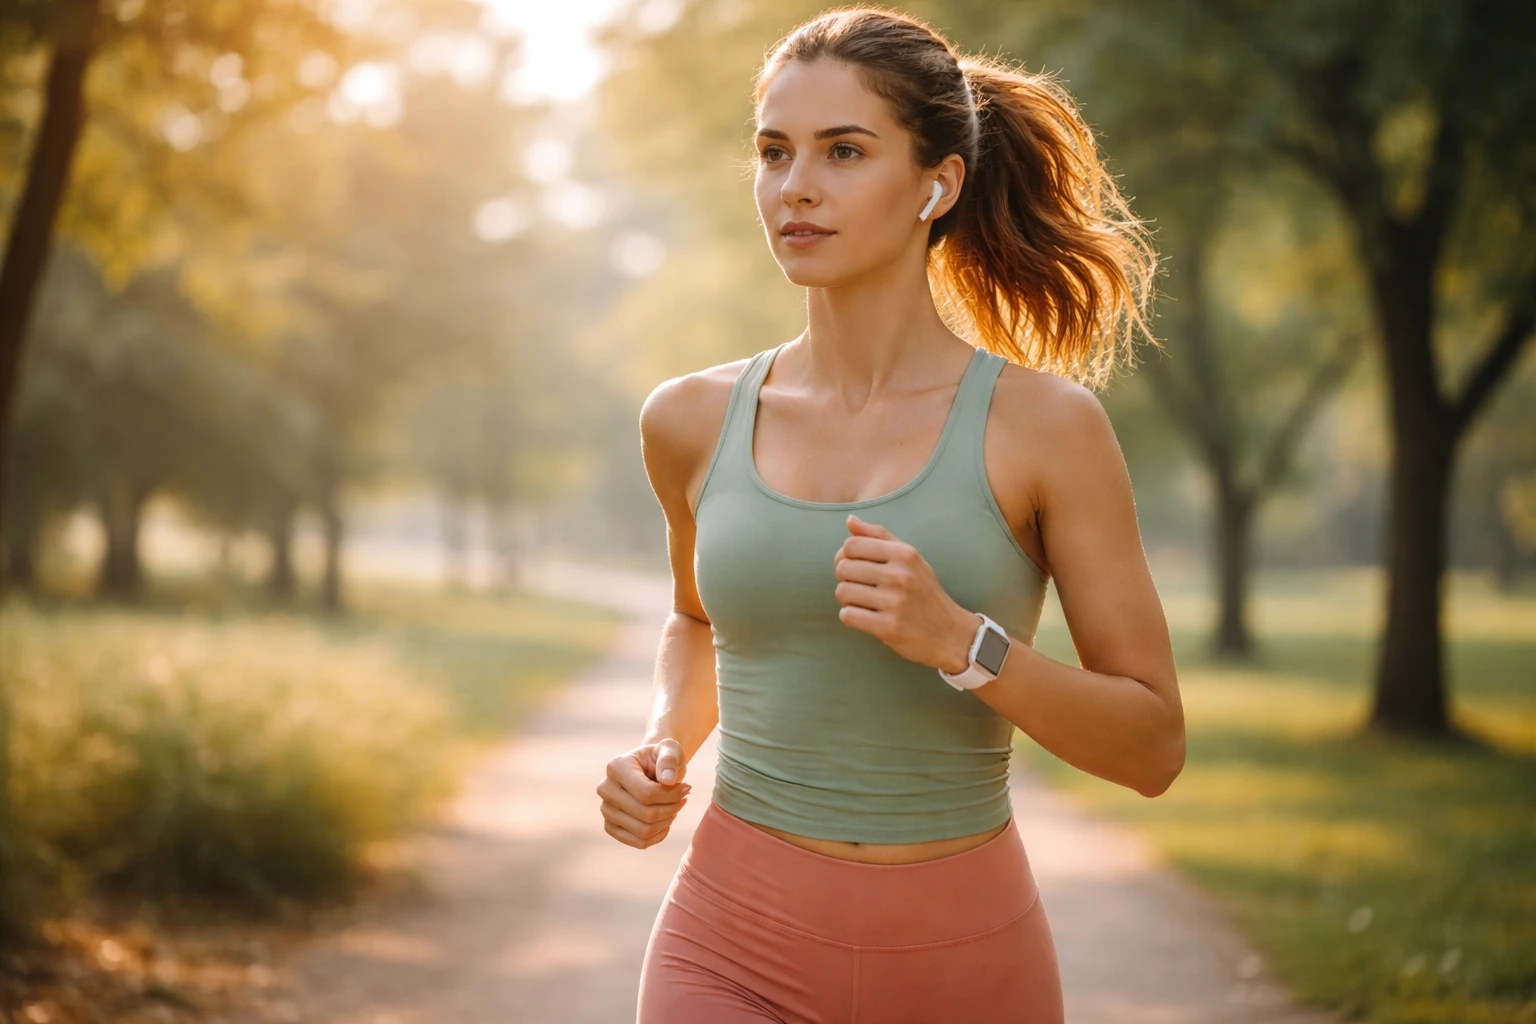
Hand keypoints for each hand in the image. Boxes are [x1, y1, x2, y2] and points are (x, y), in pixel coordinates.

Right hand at [597, 738, 691, 848]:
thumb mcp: (670, 749)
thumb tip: (668, 780)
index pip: (646, 793)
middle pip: (645, 814)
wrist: (650, 768)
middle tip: (683, 799)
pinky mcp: (611, 827)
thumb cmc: (661, 758)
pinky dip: (658, 835)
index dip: (672, 796)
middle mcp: (605, 789)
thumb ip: (670, 759)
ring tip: (674, 808)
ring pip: (643, 831)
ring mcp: (606, 810)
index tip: (686, 787)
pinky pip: (639, 842)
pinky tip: (666, 821)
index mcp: (616, 767)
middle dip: (672, 808)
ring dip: (666, 822)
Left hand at [833, 513, 980, 674]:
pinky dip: (850, 616)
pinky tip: (864, 616)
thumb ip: (879, 537)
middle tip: (860, 586)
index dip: (845, 555)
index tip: (854, 565)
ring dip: (847, 599)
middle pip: (843, 568)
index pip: (851, 545)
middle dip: (845, 578)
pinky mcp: (888, 627)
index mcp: (904, 554)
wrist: (950, 633)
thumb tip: (849, 520)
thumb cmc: (924, 592)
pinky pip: (848, 615)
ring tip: (863, 602)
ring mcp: (894, 602)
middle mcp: (900, 575)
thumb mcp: (910, 558)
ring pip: (842, 592)